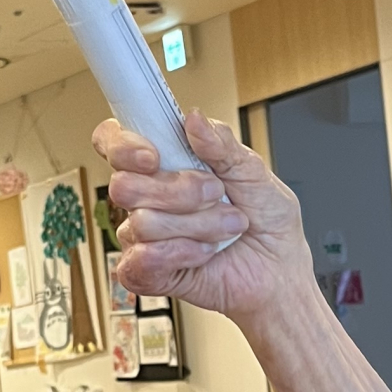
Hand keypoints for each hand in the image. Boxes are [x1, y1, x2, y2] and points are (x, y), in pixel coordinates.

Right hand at [93, 110, 310, 322]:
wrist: (278, 267)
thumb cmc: (264, 218)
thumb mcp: (252, 170)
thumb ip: (220, 142)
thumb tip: (193, 118)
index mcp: (162, 162)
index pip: (114, 143)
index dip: (122, 146)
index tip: (153, 155)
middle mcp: (146, 197)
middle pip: (123, 186)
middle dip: (178, 191)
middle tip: (216, 193)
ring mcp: (143, 236)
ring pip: (142, 223)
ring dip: (197, 225)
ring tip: (226, 227)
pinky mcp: (146, 273)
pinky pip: (142, 262)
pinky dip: (181, 253)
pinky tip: (204, 252)